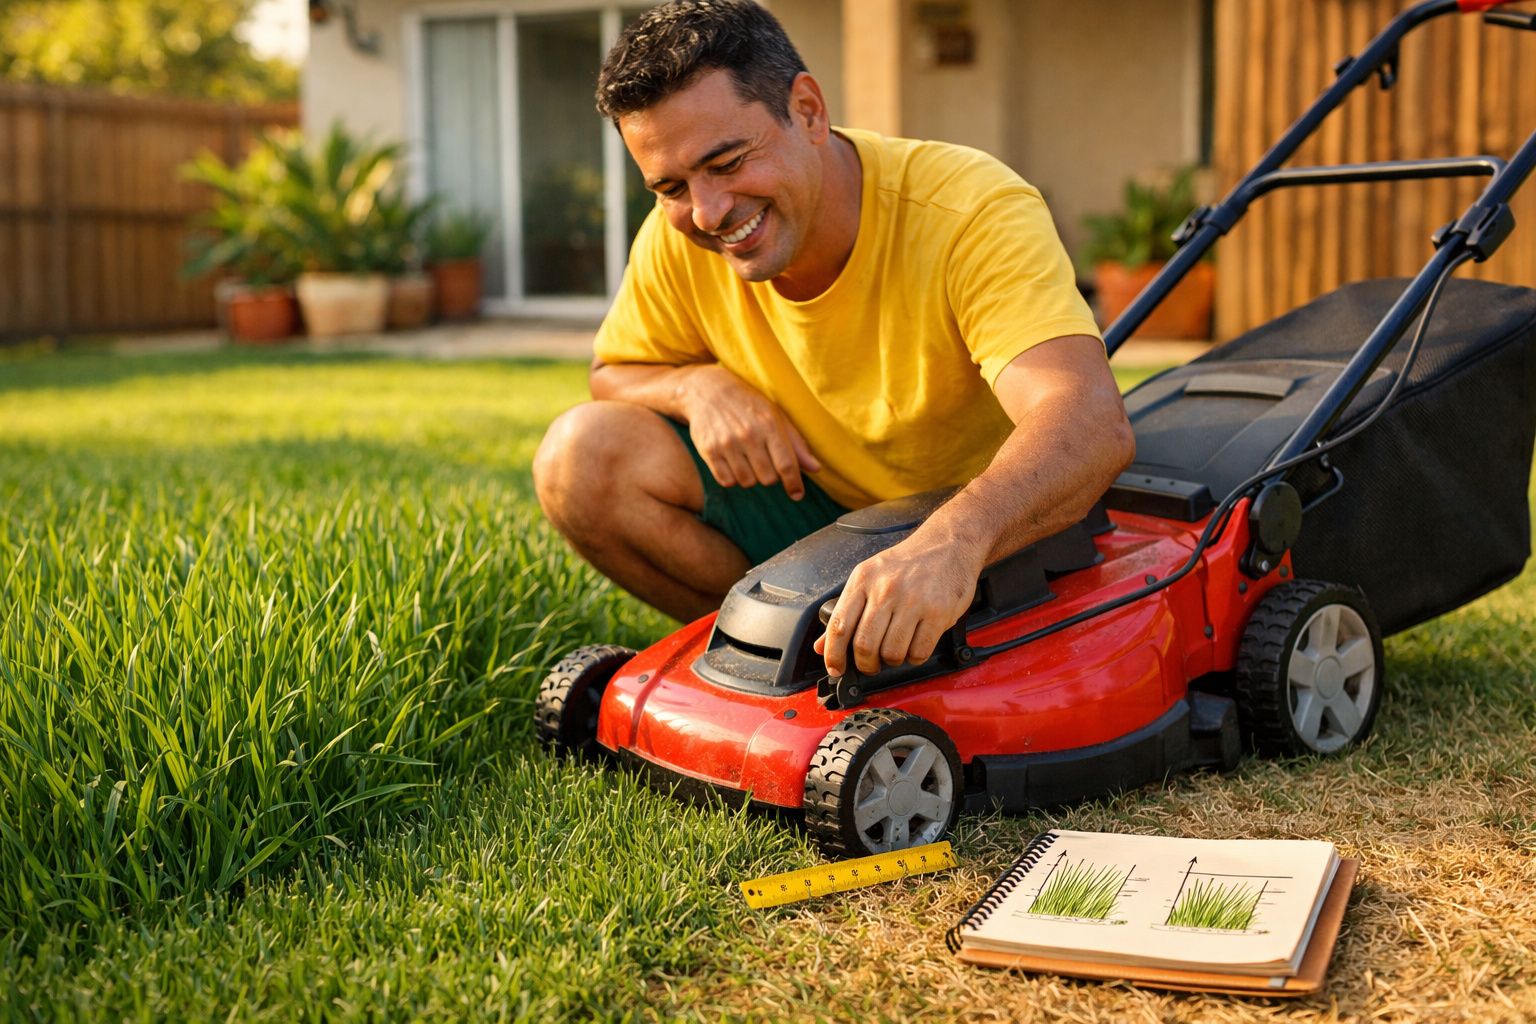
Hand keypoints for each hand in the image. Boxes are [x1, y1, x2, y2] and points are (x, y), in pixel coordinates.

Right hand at [680, 365, 820, 498]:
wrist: (709, 391)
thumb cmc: (749, 405)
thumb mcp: (776, 417)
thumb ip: (796, 444)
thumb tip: (815, 468)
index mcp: (769, 425)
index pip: (786, 465)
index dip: (794, 484)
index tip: (797, 494)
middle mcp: (748, 435)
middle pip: (768, 479)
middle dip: (770, 476)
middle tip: (765, 461)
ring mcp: (727, 444)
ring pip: (747, 482)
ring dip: (751, 477)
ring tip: (747, 460)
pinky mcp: (709, 451)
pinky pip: (727, 481)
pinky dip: (733, 478)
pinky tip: (733, 463)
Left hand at [814, 530, 985, 676]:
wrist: (948, 544)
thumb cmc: (908, 563)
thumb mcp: (869, 576)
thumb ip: (846, 611)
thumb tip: (823, 646)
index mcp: (863, 580)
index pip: (839, 626)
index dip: (834, 655)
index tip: (836, 669)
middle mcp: (886, 590)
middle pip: (865, 645)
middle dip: (866, 664)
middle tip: (871, 664)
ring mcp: (914, 601)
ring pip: (892, 653)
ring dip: (892, 661)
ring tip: (896, 650)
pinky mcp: (938, 612)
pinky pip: (919, 652)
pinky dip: (914, 657)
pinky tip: (914, 645)